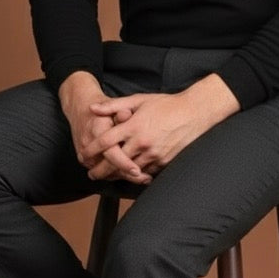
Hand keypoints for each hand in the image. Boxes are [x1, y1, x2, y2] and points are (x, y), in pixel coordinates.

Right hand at [58, 72, 150, 184]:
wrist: (80, 107)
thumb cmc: (103, 105)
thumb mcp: (114, 104)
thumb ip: (120, 111)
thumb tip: (127, 115)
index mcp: (97, 129)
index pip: (111, 152)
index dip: (124, 163)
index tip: (137, 171)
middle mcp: (89, 143)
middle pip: (108, 167)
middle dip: (127, 175)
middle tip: (145, 179)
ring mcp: (85, 153)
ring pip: (105, 172)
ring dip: (122, 177)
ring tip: (142, 179)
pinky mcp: (84, 159)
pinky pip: (100, 170)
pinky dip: (114, 175)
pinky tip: (129, 176)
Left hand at [84, 74, 239, 179]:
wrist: (194, 112)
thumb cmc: (166, 104)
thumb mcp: (139, 100)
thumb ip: (114, 106)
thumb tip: (93, 108)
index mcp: (133, 126)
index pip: (105, 141)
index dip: (91, 150)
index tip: (83, 155)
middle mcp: (142, 142)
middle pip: (114, 161)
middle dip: (100, 170)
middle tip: (91, 174)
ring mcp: (154, 154)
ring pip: (129, 170)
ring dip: (117, 175)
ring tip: (107, 177)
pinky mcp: (164, 161)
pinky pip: (146, 172)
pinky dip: (136, 175)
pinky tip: (129, 175)